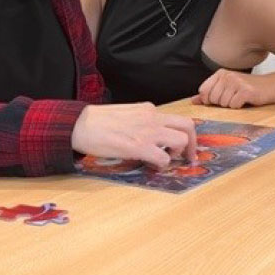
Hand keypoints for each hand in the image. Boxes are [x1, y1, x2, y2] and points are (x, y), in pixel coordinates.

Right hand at [71, 102, 196, 169]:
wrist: (82, 124)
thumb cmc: (98, 120)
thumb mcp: (126, 113)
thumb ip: (141, 120)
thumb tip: (150, 133)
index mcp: (148, 109)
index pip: (176, 118)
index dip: (184, 133)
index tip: (184, 145)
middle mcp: (152, 117)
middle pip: (188, 126)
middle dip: (193, 144)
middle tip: (189, 157)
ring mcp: (148, 131)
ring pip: (181, 140)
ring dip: (178, 153)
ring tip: (166, 159)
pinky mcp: (139, 146)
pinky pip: (164, 158)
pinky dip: (161, 164)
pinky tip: (151, 165)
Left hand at [191, 69, 268, 108]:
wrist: (270, 86)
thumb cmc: (248, 89)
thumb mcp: (227, 88)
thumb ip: (209, 93)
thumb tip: (193, 101)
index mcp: (220, 73)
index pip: (203, 91)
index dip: (209, 100)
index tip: (220, 99)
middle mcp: (227, 76)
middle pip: (213, 99)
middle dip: (222, 103)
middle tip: (234, 98)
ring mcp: (236, 82)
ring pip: (223, 103)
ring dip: (232, 105)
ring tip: (240, 99)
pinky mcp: (245, 91)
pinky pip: (234, 105)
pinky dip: (239, 106)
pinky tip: (246, 101)